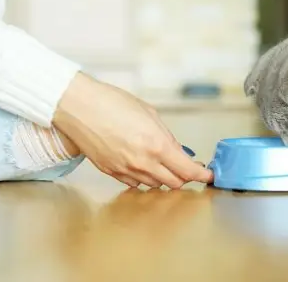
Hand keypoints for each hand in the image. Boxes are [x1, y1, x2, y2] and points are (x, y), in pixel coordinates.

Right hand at [52, 72, 212, 187]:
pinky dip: (145, 179)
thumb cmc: (112, 103)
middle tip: (188, 167)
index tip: (208, 174)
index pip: (187, 170)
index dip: (201, 174)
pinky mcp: (112, 173)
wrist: (79, 108)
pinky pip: (136, 184)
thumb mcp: (149, 113)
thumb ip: (166, 136)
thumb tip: (178, 151)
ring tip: (164, 164)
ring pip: (156, 185)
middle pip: (175, 182)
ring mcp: (127, 170)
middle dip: (185, 176)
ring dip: (165, 178)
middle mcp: (144, 162)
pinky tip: (144, 166)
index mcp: (157, 145)